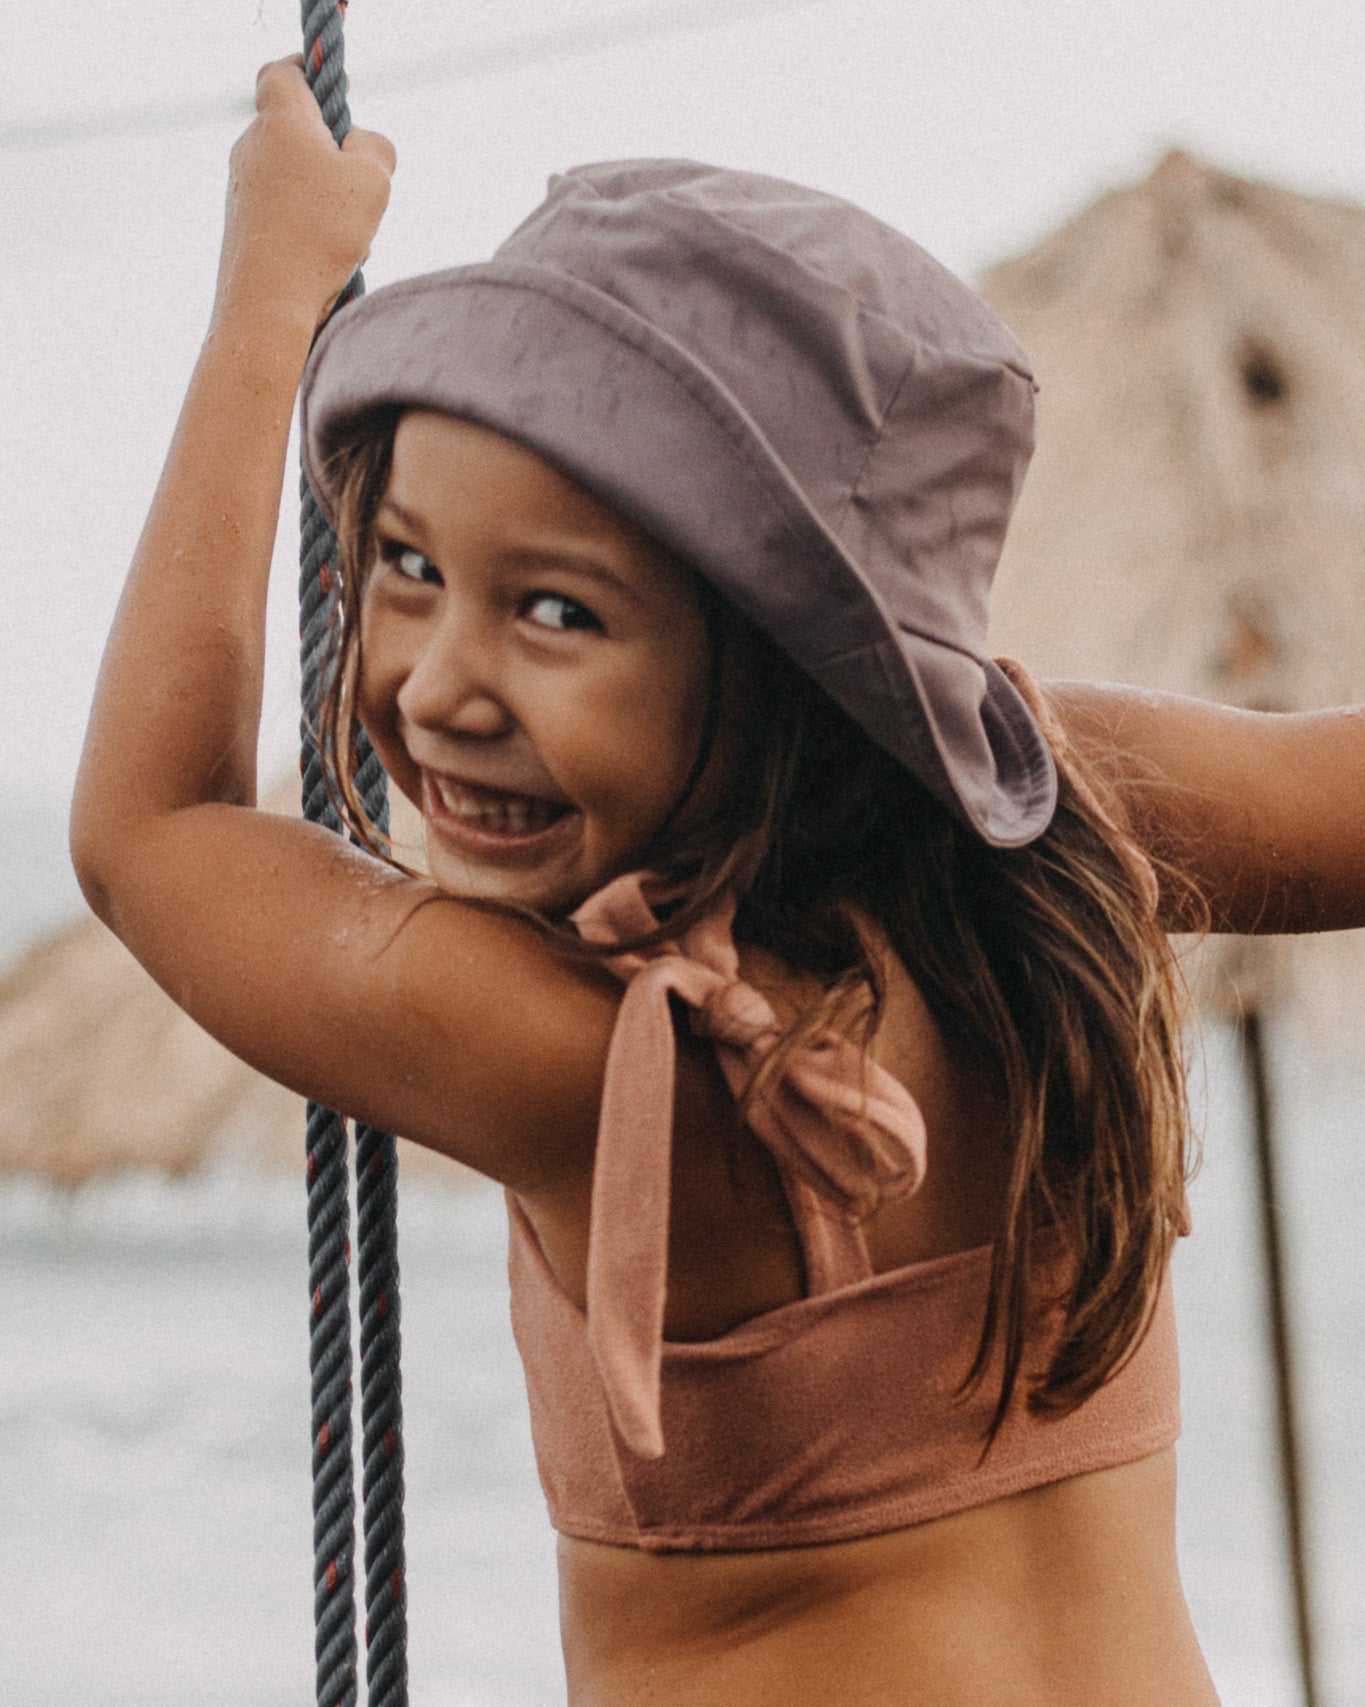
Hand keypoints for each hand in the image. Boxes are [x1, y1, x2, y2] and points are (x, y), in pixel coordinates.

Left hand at [213, 56, 395, 334]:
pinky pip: (287, 211)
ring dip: (330, 199)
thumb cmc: (321, 234)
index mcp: (280, 120)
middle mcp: (252, 146)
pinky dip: (313, 227)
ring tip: (348, 238)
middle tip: (362, 186)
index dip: (308, 71)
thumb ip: (376, 146)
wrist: (266, 304)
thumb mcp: (374, 179)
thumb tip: (361, 144)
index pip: (283, 71)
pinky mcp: (241, 225)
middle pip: (298, 130)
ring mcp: (243, 187)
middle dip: (334, 152)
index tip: (335, 91)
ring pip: (298, 177)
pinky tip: (329, 260)